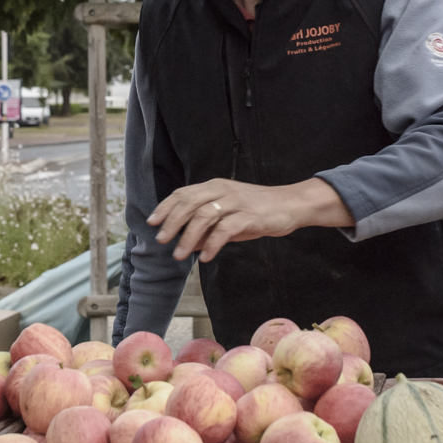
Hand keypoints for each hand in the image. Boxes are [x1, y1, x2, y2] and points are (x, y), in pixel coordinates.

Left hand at [147, 178, 353, 262]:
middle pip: (189, 204)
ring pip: (204, 217)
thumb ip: (208, 225)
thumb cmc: (257, 210)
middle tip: (162, 241)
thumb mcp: (229, 213)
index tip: (151, 222)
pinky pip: (225, 230)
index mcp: (214, 186)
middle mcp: (222, 190)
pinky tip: (204, 256)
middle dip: (171, 223)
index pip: (183, 193)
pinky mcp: (250, 216)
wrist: (290, 205)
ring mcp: (236, 202)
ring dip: (188, 237)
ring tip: (179, 254)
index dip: (165, 207)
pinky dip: (212, 244)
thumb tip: (187, 242)